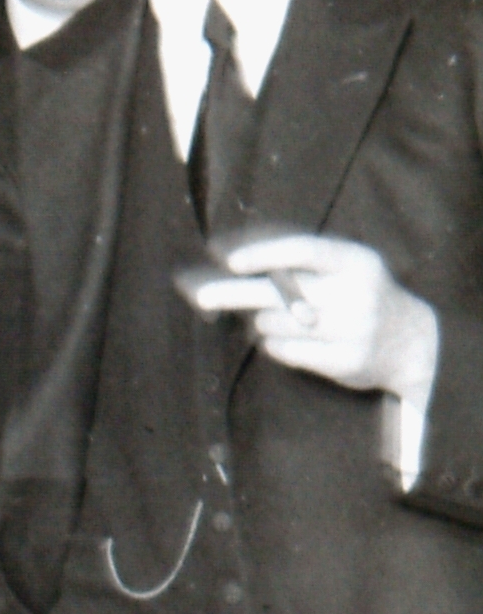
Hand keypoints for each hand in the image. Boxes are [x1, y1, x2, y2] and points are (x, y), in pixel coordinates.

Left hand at [198, 234, 439, 401]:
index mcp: (356, 262)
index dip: (266, 254)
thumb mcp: (348, 269)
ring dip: (265, 323)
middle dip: (236, 293)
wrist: (412, 342)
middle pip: (281, 293)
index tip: (232, 262)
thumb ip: (304, 267)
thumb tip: (236, 267)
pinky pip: (287, 352)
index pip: (305, 251)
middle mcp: (356, 294)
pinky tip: (286, 340)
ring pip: (278, 324)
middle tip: (201, 295)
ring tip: (282, 320)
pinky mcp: (347, 362)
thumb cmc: (362, 297)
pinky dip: (276, 345)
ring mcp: (353, 330)